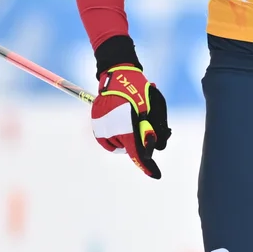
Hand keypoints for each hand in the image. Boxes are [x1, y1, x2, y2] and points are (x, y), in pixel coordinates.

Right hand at [90, 53, 166, 177]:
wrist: (118, 76)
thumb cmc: (140, 91)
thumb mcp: (154, 109)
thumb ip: (155, 130)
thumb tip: (154, 149)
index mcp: (127, 124)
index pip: (138, 152)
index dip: (147, 165)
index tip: (156, 175)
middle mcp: (111, 129)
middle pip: (131, 148)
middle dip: (140, 142)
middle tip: (145, 125)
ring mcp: (102, 128)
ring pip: (120, 145)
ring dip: (129, 138)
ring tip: (131, 119)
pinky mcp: (96, 126)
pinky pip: (109, 141)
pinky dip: (118, 137)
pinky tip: (122, 123)